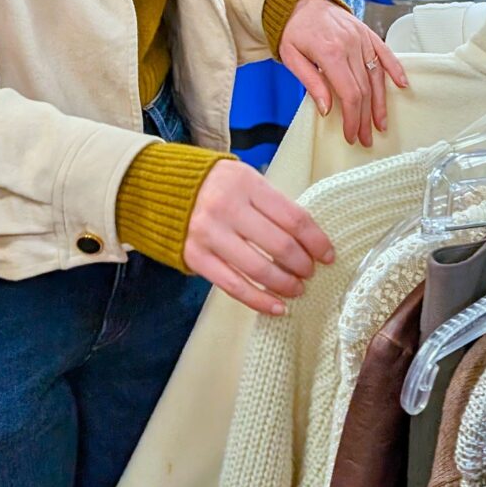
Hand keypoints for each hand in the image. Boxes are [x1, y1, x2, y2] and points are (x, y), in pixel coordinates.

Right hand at [184, 159, 334, 316]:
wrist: (157, 187)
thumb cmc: (212, 184)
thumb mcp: (243, 179)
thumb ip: (270, 203)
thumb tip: (307, 238)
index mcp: (246, 183)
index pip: (293, 217)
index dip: (316, 241)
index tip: (328, 255)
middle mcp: (228, 207)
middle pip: (280, 245)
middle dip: (303, 265)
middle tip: (310, 273)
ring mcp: (209, 234)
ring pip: (259, 269)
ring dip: (285, 284)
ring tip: (296, 289)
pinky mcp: (195, 257)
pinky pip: (233, 286)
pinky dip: (259, 300)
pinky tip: (276, 307)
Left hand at [278, 0, 408, 147]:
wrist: (298, 1)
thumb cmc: (294, 30)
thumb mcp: (292, 57)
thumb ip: (311, 82)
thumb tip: (327, 109)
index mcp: (330, 52)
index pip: (349, 93)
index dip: (353, 118)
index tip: (351, 134)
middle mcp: (350, 45)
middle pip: (365, 89)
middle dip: (366, 117)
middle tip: (366, 137)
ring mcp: (361, 38)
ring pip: (377, 76)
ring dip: (381, 103)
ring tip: (381, 123)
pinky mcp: (367, 33)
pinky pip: (385, 53)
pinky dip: (395, 69)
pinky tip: (402, 85)